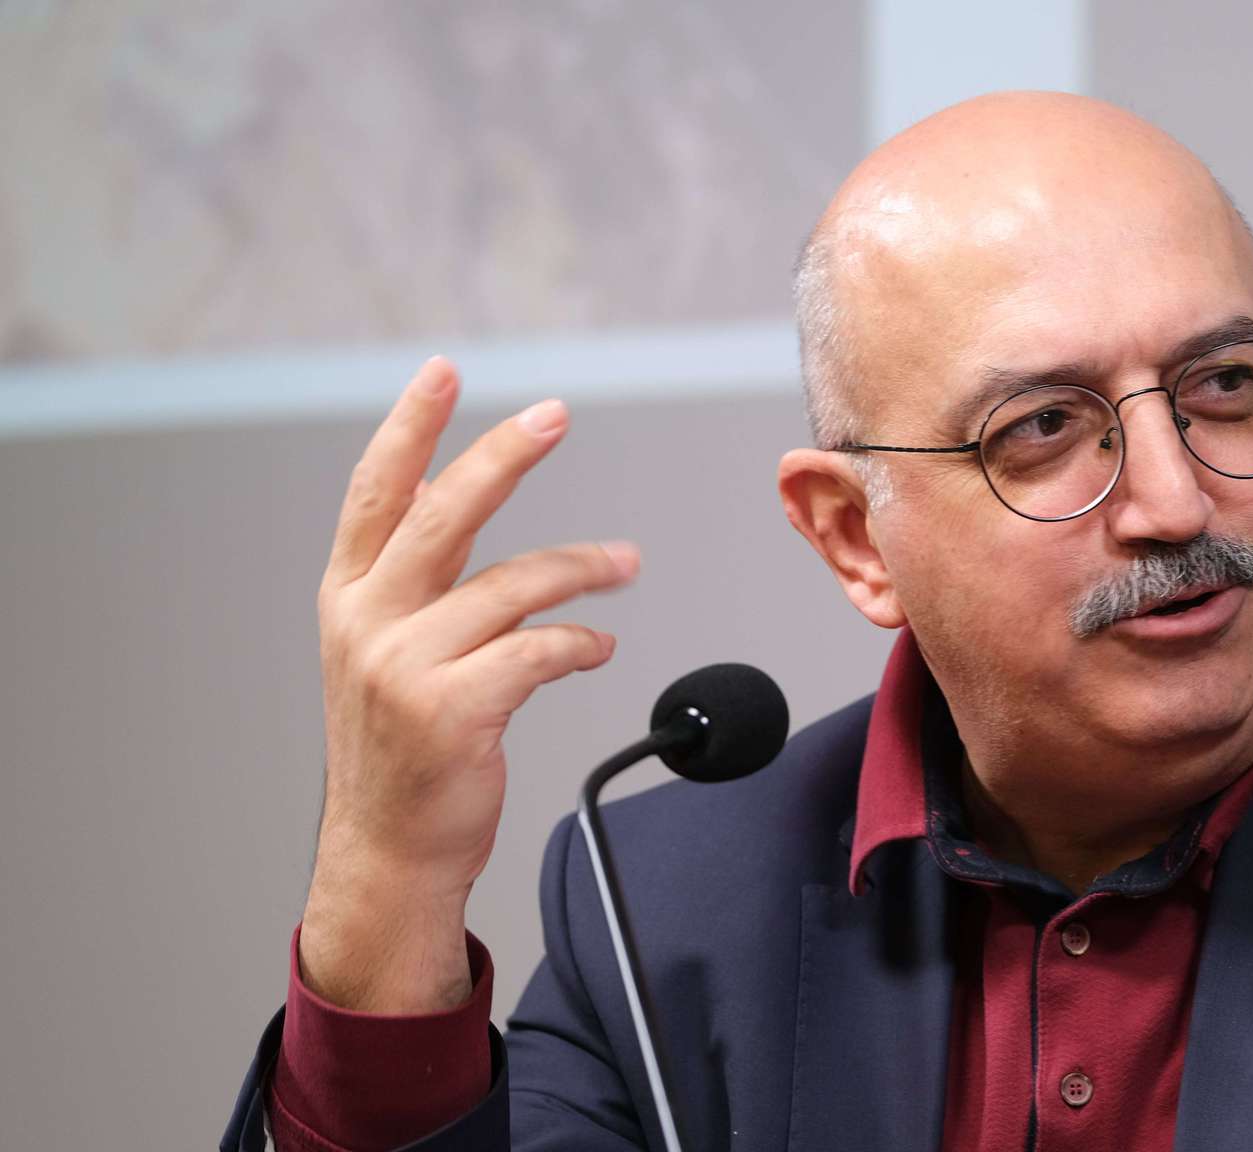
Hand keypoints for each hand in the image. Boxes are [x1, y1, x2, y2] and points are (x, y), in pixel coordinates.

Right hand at [299, 357, 637, 1011]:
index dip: (408, 427)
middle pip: (441, 514)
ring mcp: (405, 667)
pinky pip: (539, 651)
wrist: (388, 853)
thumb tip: (441, 489)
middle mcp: (367, 623)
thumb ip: (412, 576)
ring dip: (582, 568)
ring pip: (514, 585)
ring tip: (626, 562)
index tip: (443, 371)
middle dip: (501, 455)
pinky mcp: (453, 711)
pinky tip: (598, 646)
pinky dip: (579, 642)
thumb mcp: (382, 650)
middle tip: (554, 412)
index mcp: (348, 597)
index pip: (376, 494)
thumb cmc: (402, 748)